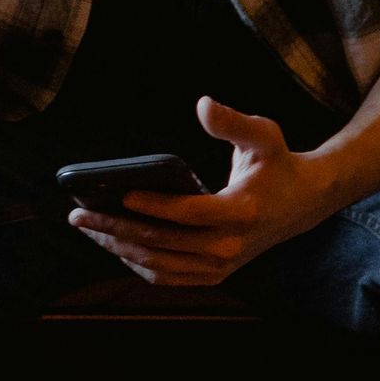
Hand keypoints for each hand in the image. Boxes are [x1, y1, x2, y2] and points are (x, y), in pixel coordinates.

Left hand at [68, 100, 330, 285]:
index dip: (153, 206)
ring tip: (86, 227)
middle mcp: (230, 246)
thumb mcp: (264, 135)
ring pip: (158, 264)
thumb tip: (202, 104)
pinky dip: (135, 263)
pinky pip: (166, 276)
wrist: (301, 204)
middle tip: (78, 213)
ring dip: (118, 247)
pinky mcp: (213, 275)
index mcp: (242, 212)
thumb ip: (233, 121)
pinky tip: (112, 243)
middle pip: (163, 242)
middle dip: (115, 228)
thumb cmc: (276, 164)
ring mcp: (221, 266)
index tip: (120, 194)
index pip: (189, 214)